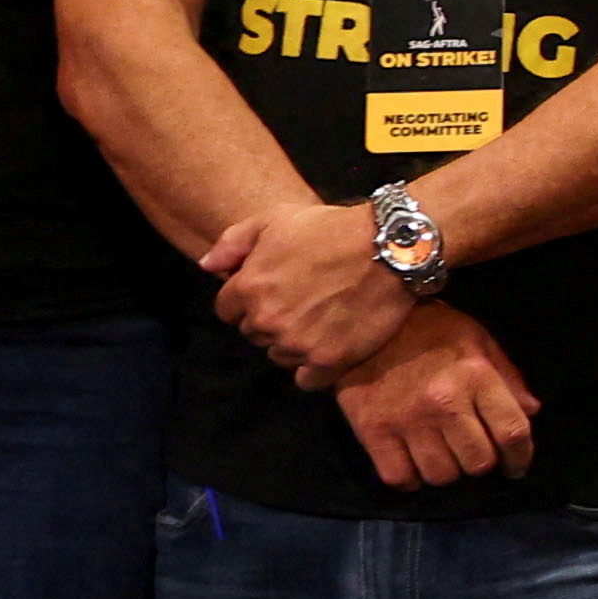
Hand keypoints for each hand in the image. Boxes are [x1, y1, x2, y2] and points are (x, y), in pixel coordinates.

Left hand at [210, 192, 419, 380]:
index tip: (272, 289)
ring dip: (292, 343)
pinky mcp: (330, 360)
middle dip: (269, 320)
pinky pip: (307, 380)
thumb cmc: (331, 228)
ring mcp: (298, 344)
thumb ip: (232, 243)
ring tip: (319, 320)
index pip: (227, 311)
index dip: (247, 299)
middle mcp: (268, 320)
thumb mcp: (274, 218)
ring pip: (279, 356)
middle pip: (253, 334)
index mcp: (249, 287)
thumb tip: (206, 267)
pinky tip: (328, 347)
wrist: (391, 248)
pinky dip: (314, 368)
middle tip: (300, 301)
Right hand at [338, 314, 537, 489]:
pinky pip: (399, 477)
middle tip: (473, 454)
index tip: (515, 466)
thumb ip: (508, 377)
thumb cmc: (430, 330)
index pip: (512, 432)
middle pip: (478, 462)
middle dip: (481, 464)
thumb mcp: (478, 340)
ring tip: (443, 456)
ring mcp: (407, 419)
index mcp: (476, 376)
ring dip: (447, 472)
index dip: (520, 458)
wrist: (366, 322)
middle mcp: (444, 402)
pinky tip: (413, 465)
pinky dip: (410, 479)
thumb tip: (531, 412)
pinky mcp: (373, 430)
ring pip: (441, 475)